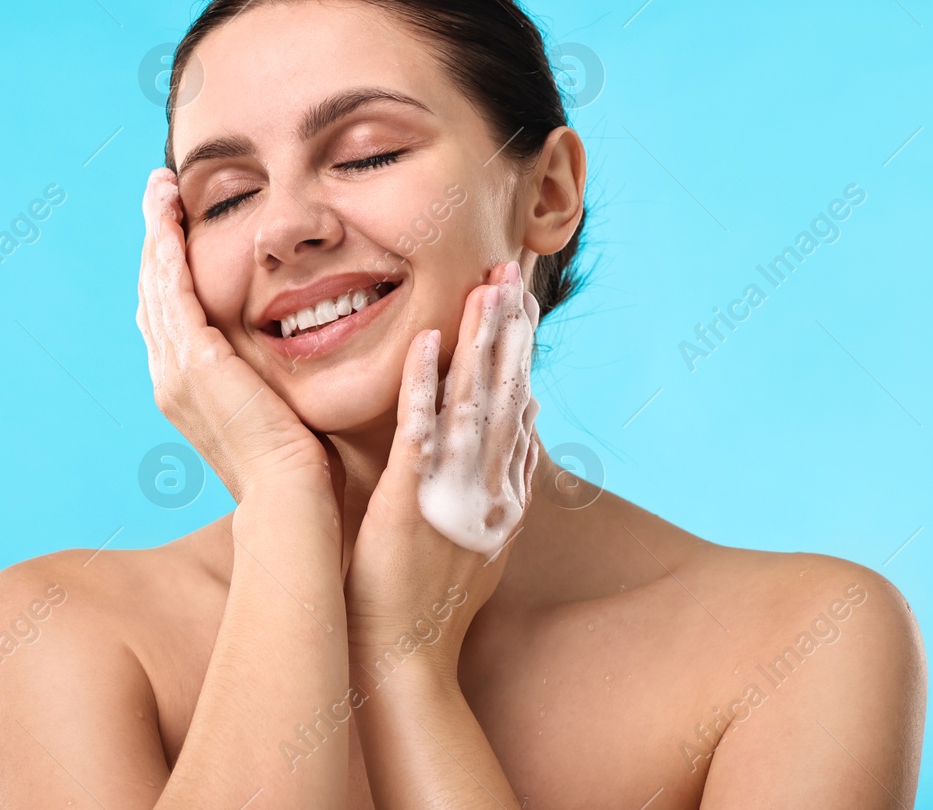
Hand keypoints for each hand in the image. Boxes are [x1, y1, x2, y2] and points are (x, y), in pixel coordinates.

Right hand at [136, 168, 330, 502]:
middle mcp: (170, 378)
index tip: (176, 230)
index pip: (170, 316)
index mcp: (188, 390)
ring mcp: (176, 370)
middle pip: (152, 294)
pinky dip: (166, 250)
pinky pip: (172, 291)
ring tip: (160, 190)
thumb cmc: (301, 469)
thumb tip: (293, 358)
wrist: (291, 500)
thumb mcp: (278, 410)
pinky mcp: (195, 361)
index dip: (168, 269)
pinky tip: (170, 216)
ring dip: (155, 233)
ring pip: (155, 285)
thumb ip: (273, 380)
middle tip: (159, 194)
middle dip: (153, 240)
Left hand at [344, 260, 540, 676]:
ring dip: (481, 342)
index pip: (515, 407)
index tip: (525, 300)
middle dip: (511, 329)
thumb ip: (504, 478)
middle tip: (513, 270)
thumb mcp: (481, 533)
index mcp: (500, 491)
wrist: (405, 662)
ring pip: (474, 402)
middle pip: (506, 392)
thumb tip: (526, 423)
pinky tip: (428, 341)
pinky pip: (421, 434)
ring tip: (489, 285)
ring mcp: (454, 492)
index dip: (521, 351)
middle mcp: (489, 485)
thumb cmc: (427, 602)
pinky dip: (427, 385)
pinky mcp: (413, 502)